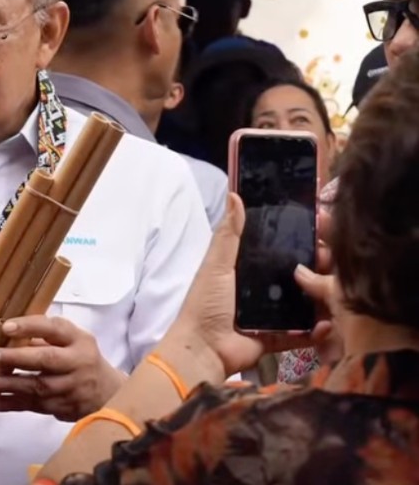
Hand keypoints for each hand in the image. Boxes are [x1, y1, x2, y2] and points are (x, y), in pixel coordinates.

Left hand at [0, 316, 124, 421]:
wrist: (108, 392)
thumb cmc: (80, 357)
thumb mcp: (72, 339)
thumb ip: (45, 335)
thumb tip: (7, 334)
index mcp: (79, 340)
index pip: (54, 329)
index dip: (30, 327)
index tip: (5, 327)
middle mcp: (77, 363)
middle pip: (46, 360)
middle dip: (16, 358)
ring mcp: (72, 388)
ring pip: (38, 387)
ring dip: (9, 385)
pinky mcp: (64, 408)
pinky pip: (35, 407)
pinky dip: (13, 404)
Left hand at [162, 194, 338, 377]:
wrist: (204, 348)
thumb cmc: (206, 303)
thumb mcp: (217, 265)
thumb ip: (229, 234)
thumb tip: (235, 195)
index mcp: (248, 268)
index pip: (280, 248)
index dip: (301, 239)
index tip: (323, 228)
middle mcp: (264, 289)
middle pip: (299, 274)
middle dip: (319, 266)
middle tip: (332, 259)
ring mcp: (275, 314)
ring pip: (307, 302)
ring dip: (323, 295)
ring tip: (340, 287)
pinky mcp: (281, 337)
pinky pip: (305, 333)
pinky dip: (318, 330)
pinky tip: (330, 322)